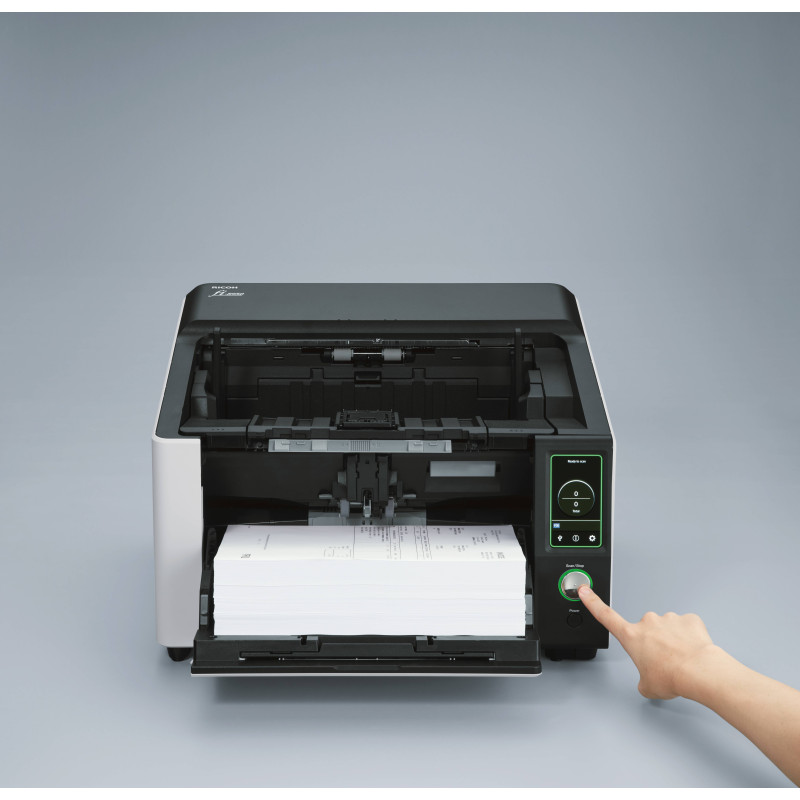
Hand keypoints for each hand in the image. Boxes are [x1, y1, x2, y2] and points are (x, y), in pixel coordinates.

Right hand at [577, 584, 719, 699]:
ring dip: (672, 640)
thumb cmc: (672, 677)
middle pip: (646, 629)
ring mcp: (668, 618)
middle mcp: (648, 622)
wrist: (698, 671)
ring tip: (682, 659)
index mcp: (631, 636)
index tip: (585, 590)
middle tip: (664, 660)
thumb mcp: (648, 687)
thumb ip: (643, 680)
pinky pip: (687, 627)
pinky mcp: (688, 619)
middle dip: (653, 642)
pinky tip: (694, 651)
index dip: (593, 602)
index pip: (605, 615)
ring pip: (667, 628)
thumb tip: (649, 681)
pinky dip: (690, 637)